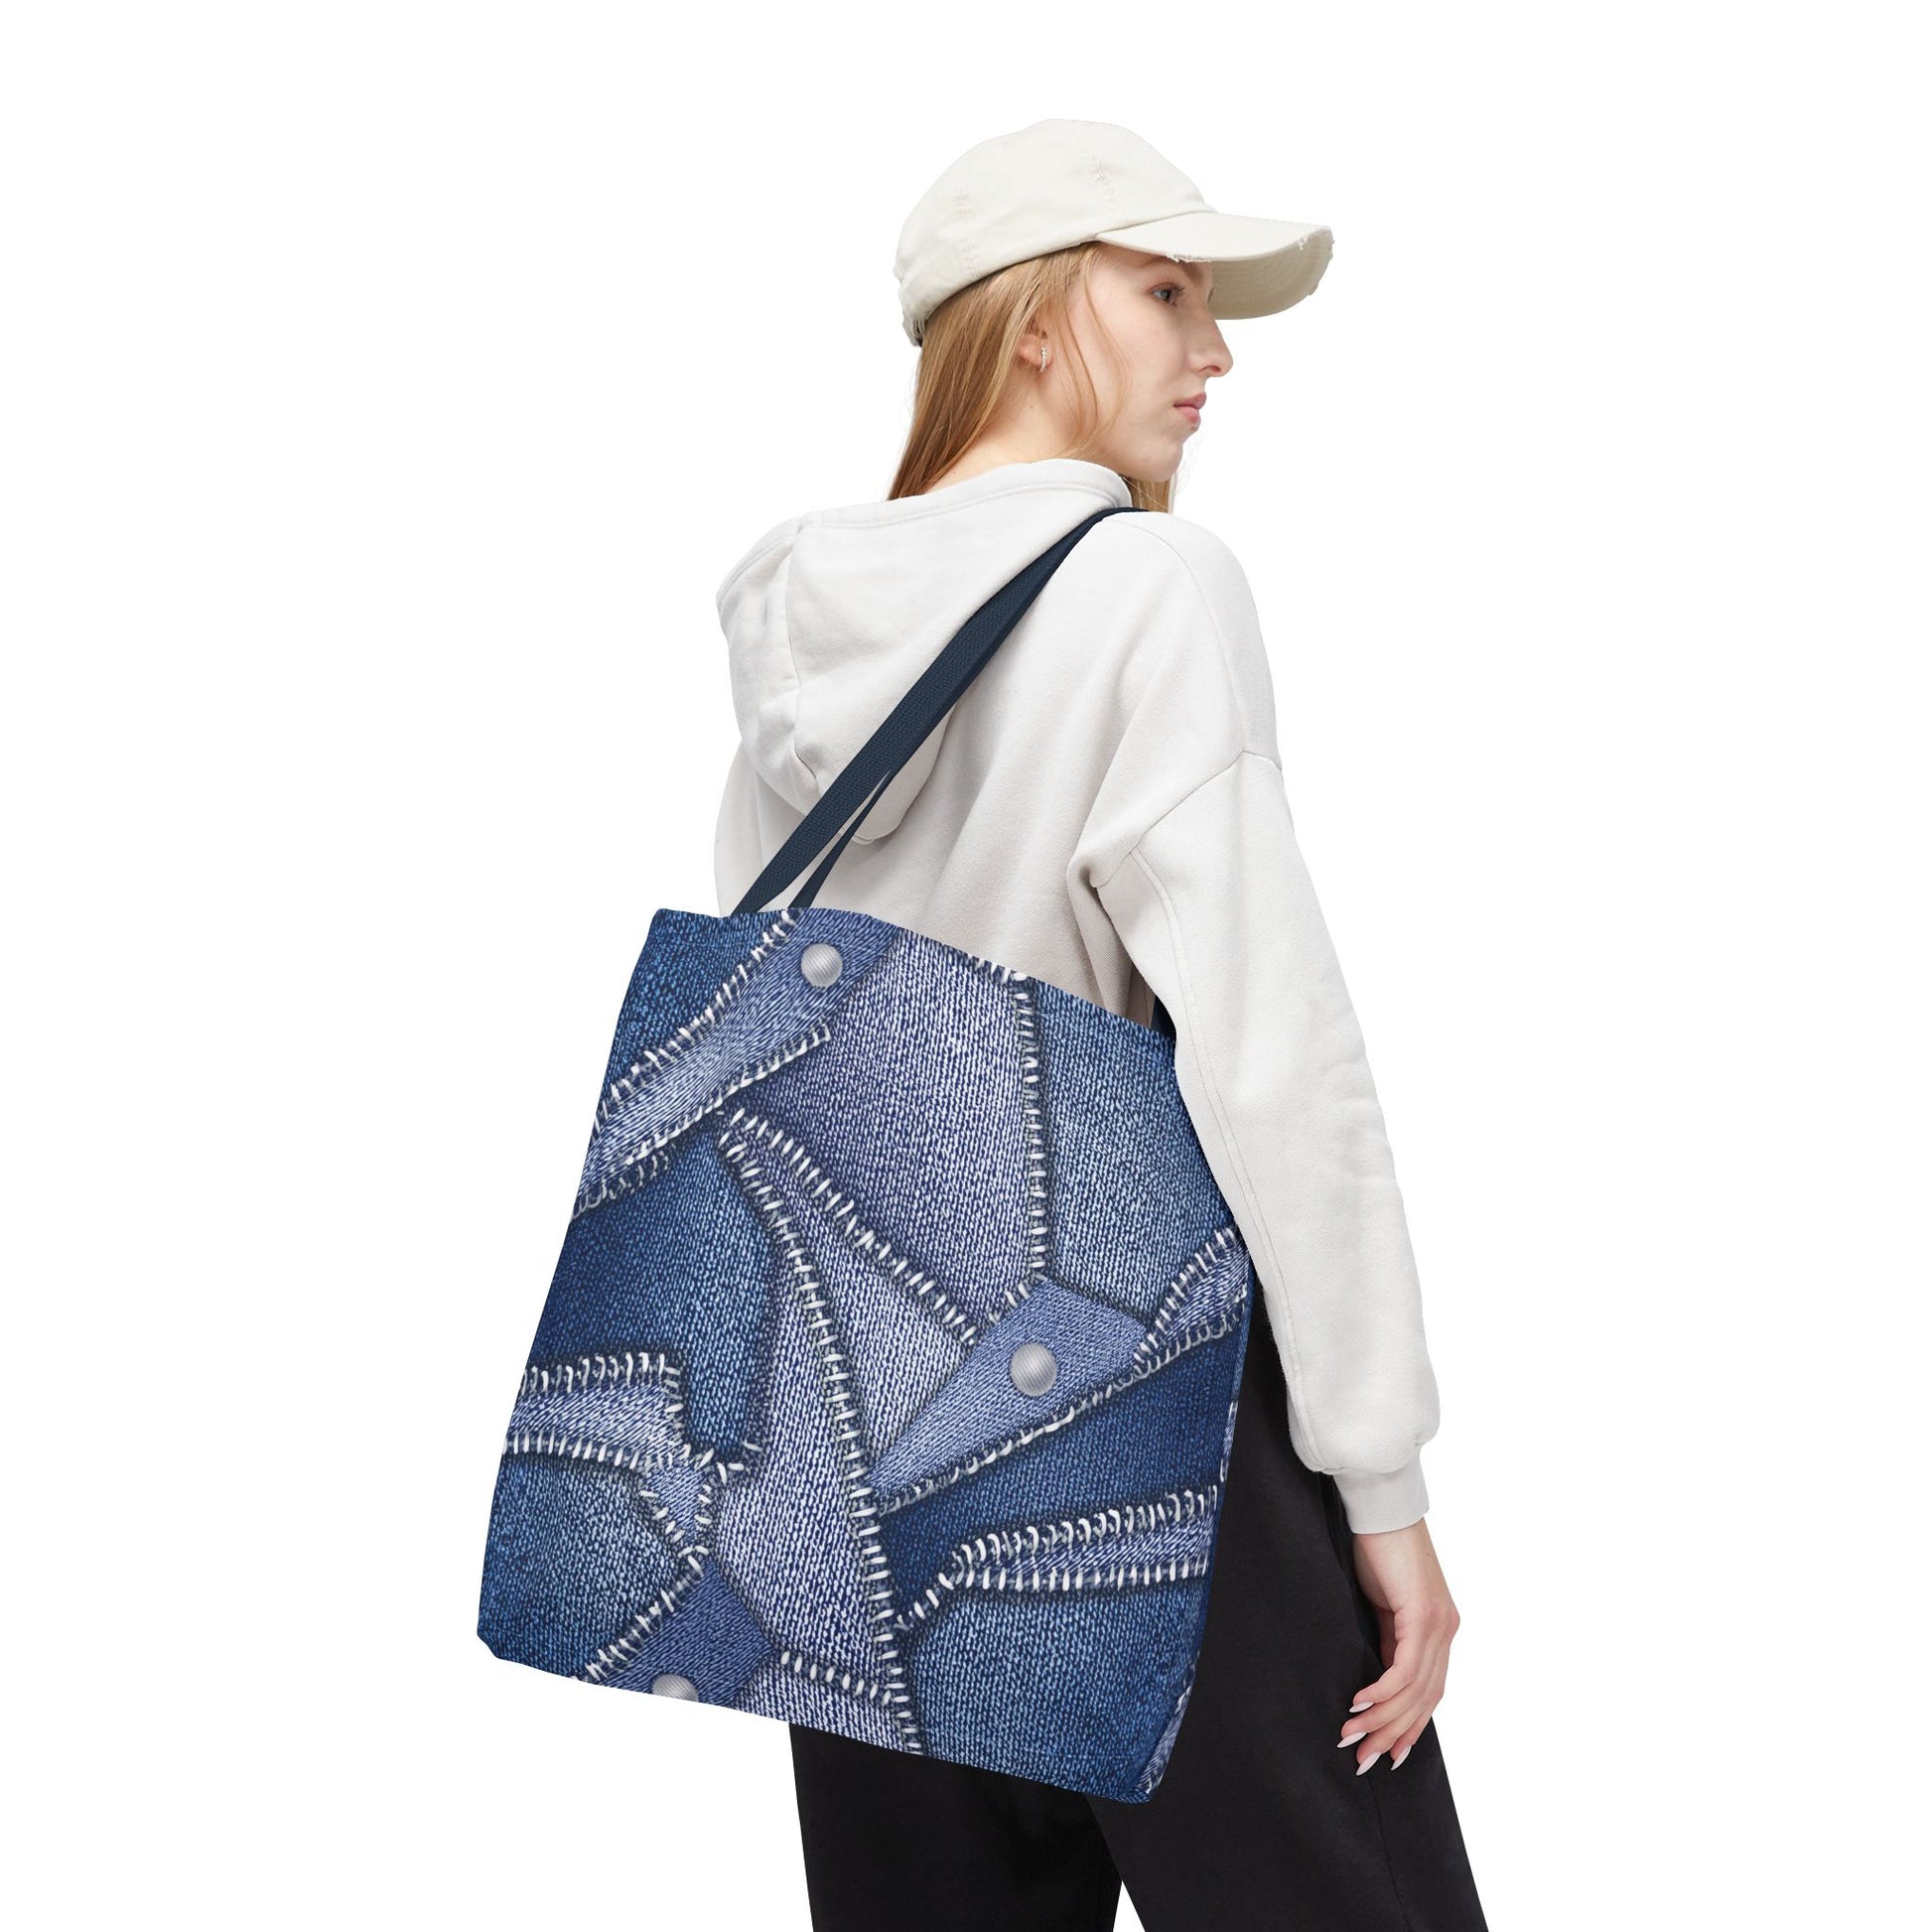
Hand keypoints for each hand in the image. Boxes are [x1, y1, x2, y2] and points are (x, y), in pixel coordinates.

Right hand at [1336, 1515, 1459, 1773]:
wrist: (1379, 1504)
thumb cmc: (1375, 1546)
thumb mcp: (1380, 1603)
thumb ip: (1385, 1638)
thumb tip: (1372, 1677)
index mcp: (1438, 1629)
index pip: (1428, 1693)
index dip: (1409, 1728)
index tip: (1387, 1756)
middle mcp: (1445, 1630)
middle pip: (1424, 1700)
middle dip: (1392, 1735)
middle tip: (1362, 1760)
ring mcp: (1438, 1623)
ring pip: (1415, 1691)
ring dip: (1381, 1720)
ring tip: (1350, 1738)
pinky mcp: (1422, 1614)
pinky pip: (1404, 1669)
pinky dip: (1381, 1693)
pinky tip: (1357, 1704)